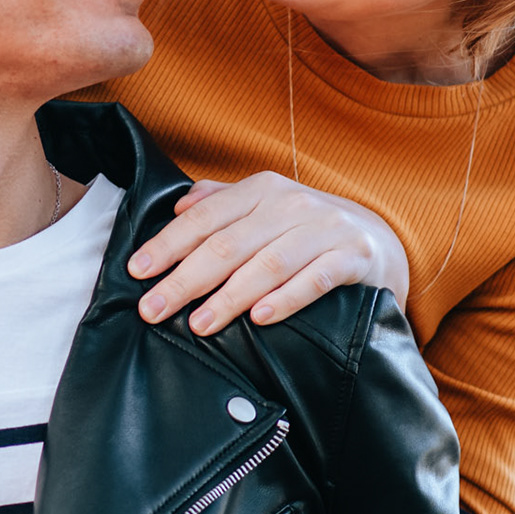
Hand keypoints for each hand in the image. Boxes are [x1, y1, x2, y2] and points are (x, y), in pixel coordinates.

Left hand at [125, 173, 409, 334]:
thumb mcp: (265, 208)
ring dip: (229, 296)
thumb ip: (221, 202)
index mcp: (262, 190)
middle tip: (153, 308)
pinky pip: (315, 280)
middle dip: (185, 279)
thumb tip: (177, 205)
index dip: (168, 244)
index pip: (204, 217)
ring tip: (198, 323)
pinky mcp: (353, 258)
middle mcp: (292, 204)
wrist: (377, 242)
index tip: (138, 271)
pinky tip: (259, 320)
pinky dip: (286, 299)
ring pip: (267, 264)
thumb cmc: (305, 230)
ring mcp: (324, 230)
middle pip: (228, 244)